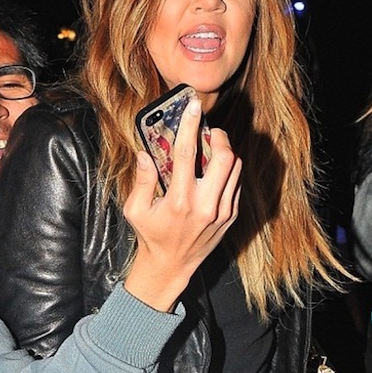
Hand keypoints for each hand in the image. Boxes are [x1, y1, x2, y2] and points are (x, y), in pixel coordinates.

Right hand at [123, 98, 240, 310]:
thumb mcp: (135, 209)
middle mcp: (205, 205)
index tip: (192, 106)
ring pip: (235, 168)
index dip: (190, 125)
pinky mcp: (230, 217)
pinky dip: (228, 171)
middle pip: (224, 157)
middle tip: (208, 131)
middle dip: (218, 137)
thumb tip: (145, 153)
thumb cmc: (151, 235)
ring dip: (226, 152)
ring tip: (212, 148)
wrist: (172, 266)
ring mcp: (221, 212)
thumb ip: (142, 180)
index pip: (186, 153)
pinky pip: (236, 184)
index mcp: (179, 200)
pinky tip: (214, 170)